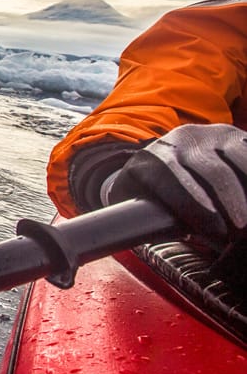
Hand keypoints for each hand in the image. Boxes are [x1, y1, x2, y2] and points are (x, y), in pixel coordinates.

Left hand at [107, 123, 246, 247]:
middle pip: (213, 172)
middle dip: (231, 202)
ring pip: (239, 160)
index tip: (218, 233)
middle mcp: (181, 140)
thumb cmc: (151, 191)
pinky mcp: (234, 135)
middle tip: (242, 228)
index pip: (175, 183)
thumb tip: (152, 239)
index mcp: (152, 159)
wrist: (165, 155)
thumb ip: (144, 219)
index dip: (197, 208)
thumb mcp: (138, 201)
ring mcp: (211, 134)